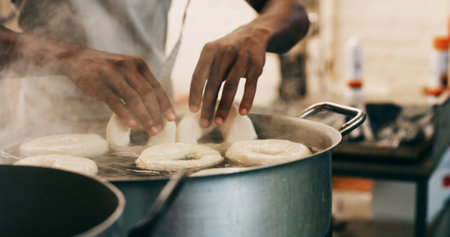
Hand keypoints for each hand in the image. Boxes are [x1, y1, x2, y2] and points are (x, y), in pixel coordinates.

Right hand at [59, 45, 175, 134]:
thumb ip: (140, 83)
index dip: (165, 104)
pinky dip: (124, 114)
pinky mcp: (98, 84)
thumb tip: (155, 107)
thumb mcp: (126, 69)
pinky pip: (114, 101)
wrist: (77, 59)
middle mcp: (128, 67)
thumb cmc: (107, 69)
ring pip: (133, 98)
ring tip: (150, 130)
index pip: (156, 86)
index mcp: (138, 64)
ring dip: (144, 116)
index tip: (171, 118)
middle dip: (156, 113)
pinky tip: (131, 124)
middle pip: (147, 93)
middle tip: (160, 129)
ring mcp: (113, 75)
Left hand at [188, 26, 268, 127]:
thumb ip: (205, 73)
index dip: (195, 94)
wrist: (254, 34)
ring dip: (224, 106)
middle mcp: (224, 52)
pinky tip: (243, 113)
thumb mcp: (213, 54)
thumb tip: (197, 102)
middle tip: (204, 124)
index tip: (193, 111)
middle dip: (208, 106)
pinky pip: (250, 85)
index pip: (198, 75)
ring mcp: (242, 57)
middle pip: (214, 83)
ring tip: (219, 122)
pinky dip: (247, 100)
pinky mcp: (257, 64)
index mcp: (209, 50)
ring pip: (231, 86)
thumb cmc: (228, 52)